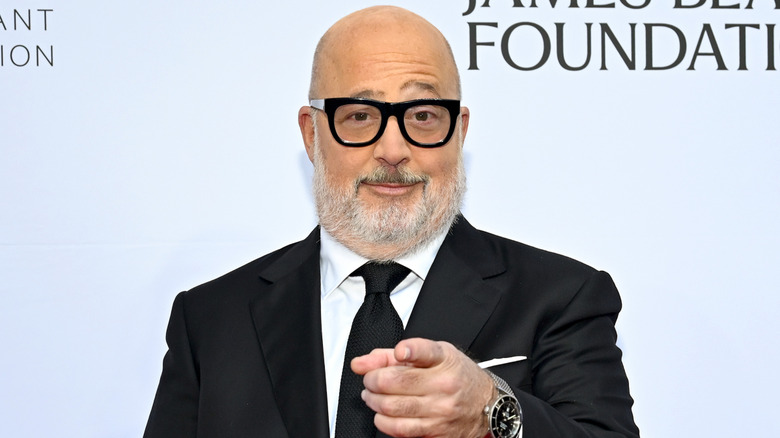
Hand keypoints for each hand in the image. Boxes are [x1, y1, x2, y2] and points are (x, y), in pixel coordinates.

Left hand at [351, 338, 495, 437]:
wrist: (487, 405)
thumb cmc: (458, 376)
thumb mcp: (434, 354)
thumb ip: (393, 356)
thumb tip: (360, 363)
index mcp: (444, 361)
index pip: (424, 351)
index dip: (407, 350)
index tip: (398, 352)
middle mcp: (444, 386)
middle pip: (394, 383)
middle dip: (372, 380)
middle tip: (370, 380)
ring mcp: (441, 412)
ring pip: (393, 408)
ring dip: (373, 401)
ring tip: (372, 396)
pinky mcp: (438, 432)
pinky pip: (401, 431)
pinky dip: (384, 422)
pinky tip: (384, 414)